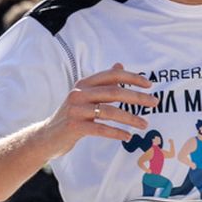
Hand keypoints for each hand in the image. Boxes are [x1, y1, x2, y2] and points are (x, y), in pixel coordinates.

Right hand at [34, 63, 157, 157]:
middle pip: (114, 92)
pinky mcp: (74, 127)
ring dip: (130, 118)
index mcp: (84, 84)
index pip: (112, 75)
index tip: (149, 84)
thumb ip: (102, 82)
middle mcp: (79, 93)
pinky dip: (116, 132)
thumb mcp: (85, 95)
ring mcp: (76, 110)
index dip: (132, 78)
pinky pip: (101, 129)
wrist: (46, 137)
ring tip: (145, 124)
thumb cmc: (72, 115)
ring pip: (109, 111)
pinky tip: (128, 136)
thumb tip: (119, 65)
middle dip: (137, 97)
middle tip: (155, 103)